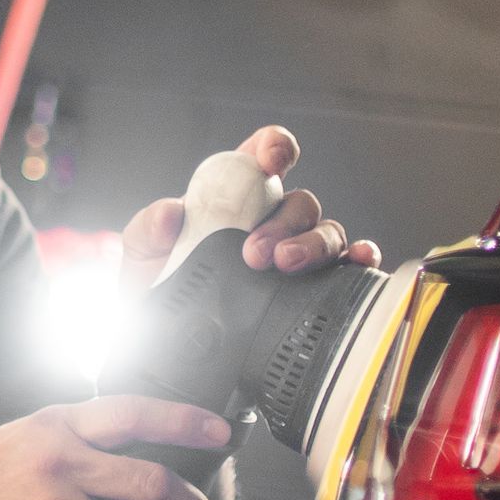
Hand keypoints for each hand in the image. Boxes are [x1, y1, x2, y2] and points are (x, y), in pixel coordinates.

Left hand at [120, 125, 382, 293]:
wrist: (170, 351)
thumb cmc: (160, 292)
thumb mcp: (141, 257)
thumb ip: (148, 229)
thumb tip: (169, 215)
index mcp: (234, 197)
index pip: (264, 155)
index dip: (274, 148)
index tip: (269, 162)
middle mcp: (272, 221)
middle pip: (300, 203)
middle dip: (283, 222)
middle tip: (255, 253)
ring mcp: (296, 254)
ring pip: (326, 233)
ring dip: (311, 244)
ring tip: (283, 264)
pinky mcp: (313, 290)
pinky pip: (347, 269)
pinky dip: (358, 261)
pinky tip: (355, 262)